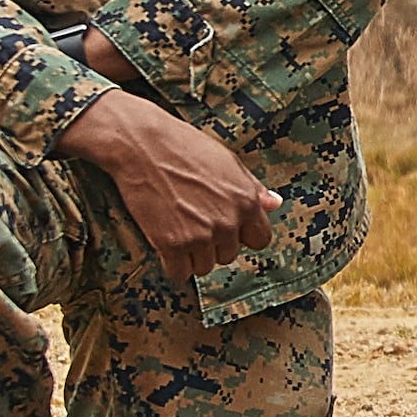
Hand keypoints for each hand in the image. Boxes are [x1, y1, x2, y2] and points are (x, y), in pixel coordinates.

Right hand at [62, 87, 282, 279]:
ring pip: (204, 266)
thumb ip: (252, 187)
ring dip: (192, 255)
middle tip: (192, 221)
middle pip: (229, 255)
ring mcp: (201, 235)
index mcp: (246, 200)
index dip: (242, 235)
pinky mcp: (172, 244)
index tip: (226, 228)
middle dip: (213, 243)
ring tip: (177, 228)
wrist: (141, 143)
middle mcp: (228, 221)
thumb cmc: (183, 146)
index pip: (260, 240)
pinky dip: (172, 264)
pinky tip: (165, 244)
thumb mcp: (227, 161)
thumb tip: (275, 203)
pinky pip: (179, 273)